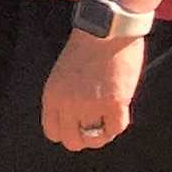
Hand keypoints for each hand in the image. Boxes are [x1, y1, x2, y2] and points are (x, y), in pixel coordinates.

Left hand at [41, 27, 143, 150]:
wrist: (105, 30)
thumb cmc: (86, 47)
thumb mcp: (62, 74)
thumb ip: (65, 97)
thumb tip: (76, 119)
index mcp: (51, 96)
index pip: (52, 131)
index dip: (67, 132)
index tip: (78, 127)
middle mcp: (68, 104)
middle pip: (73, 141)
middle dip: (85, 138)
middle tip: (96, 127)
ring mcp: (91, 105)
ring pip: (95, 139)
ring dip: (103, 134)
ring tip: (108, 122)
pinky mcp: (114, 102)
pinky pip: (116, 128)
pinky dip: (118, 125)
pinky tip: (119, 113)